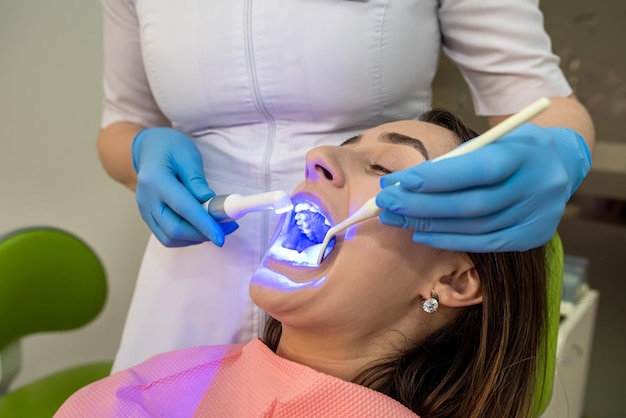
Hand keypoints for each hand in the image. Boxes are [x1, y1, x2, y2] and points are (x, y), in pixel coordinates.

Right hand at [132, 127, 237, 246]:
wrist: (150, 150)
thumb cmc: (171, 148)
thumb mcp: (188, 156)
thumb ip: (197, 180)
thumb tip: (210, 204)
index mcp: (155, 180)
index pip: (183, 208)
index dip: (203, 225)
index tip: (221, 238)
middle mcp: (147, 199)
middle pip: (174, 229)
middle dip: (203, 234)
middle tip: (227, 227)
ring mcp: (145, 211)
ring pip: (170, 238)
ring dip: (196, 238)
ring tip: (217, 226)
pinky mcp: (149, 218)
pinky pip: (167, 237)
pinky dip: (187, 237)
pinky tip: (201, 228)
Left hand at [375, 124, 590, 251]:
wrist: (560, 163)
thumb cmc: (512, 148)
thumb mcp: (494, 139)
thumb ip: (458, 160)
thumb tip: (407, 182)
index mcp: (526, 153)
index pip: (478, 169)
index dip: (437, 178)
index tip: (400, 181)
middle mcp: (537, 186)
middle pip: (472, 204)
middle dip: (422, 205)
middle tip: (386, 202)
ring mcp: (537, 216)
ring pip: (474, 226)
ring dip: (428, 224)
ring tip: (395, 218)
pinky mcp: (532, 237)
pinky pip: (484, 244)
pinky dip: (449, 240)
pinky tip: (421, 234)